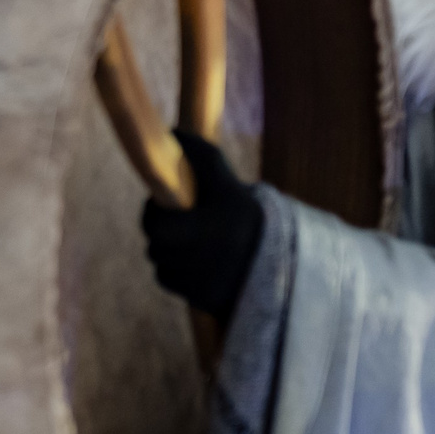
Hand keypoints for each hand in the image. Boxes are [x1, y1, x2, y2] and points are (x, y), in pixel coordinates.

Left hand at [140, 128, 264, 322]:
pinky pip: (173, 284)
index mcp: (207, 229)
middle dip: (161, 234)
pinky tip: (197, 262)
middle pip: (155, 248)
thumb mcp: (228, 185)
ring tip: (190, 242)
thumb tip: (173, 132)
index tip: (164, 205)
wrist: (282, 263)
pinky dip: (177, 274)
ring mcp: (203, 284)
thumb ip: (201, 156)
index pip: (155, 226)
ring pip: (161, 267)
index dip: (151, 214)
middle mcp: (203, 260)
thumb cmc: (248, 217)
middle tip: (175, 223)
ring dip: (168, 254)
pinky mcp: (205, 301)